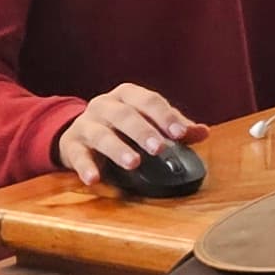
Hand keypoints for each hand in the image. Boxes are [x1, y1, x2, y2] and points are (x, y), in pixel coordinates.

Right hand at [57, 84, 197, 182]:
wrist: (77, 134)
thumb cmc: (120, 126)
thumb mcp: (147, 121)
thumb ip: (174, 127)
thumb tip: (204, 132)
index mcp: (127, 95)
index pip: (149, 101)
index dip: (165, 117)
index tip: (180, 134)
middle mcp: (104, 105)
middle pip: (125, 115)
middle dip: (143, 132)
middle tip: (159, 149)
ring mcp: (85, 124)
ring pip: (101, 134)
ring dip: (118, 148)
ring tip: (133, 163)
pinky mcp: (71, 145)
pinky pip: (78, 156)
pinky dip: (85, 167)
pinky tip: (94, 179)